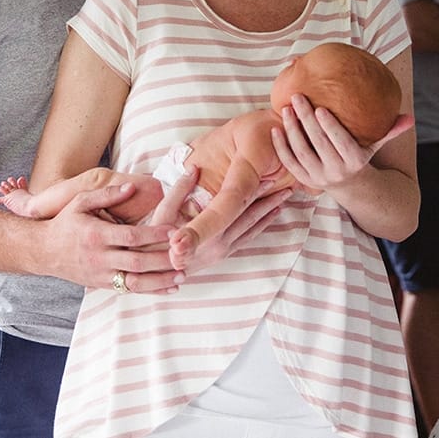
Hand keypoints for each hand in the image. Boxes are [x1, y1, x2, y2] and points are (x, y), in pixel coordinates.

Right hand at [46, 182, 180, 293]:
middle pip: (137, 261)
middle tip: (185, 255)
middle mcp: (99, 257)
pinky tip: (169, 288)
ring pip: (135, 281)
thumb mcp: (80, 202)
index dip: (154, 234)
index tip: (175, 230)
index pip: (130, 236)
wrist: (43, 251)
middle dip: (163, 260)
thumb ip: (107, 195)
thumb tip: (132, 187)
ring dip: (161, 280)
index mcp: (96, 234)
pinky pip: (130, 290)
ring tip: (182, 276)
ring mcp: (101, 274)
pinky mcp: (102, 285)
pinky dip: (151, 290)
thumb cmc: (65, 222)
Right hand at [148, 165, 289, 274]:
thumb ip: (179, 190)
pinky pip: (247, 239)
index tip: (269, 178)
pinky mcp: (222, 256)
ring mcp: (223, 251)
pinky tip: (270, 217)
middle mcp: (220, 243)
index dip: (254, 192)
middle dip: (269, 201)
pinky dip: (260, 226)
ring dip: (269, 213)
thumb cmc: (153, 240)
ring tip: (284, 198)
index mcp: (209, 232)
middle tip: (288, 186)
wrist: (149, 270)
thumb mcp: (162, 213)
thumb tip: (194, 168)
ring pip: (252, 230)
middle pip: (250, 219)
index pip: (236, 208)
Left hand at [272, 95, 413, 190]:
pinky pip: (289, 162)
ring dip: (291, 130)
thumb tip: (410, 117)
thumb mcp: (376, 146)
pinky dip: (280, 146)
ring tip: (286, 108)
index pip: (340, 142)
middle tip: (298, 97)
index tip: (320, 107)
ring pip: (300, 152)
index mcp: (355, 161)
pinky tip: (275, 128)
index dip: (330, 127)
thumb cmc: (361, 156)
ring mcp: (317, 176)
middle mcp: (335, 170)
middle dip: (306, 120)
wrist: (349, 186)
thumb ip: (390, 130)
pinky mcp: (303, 179)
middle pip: (318, 144)